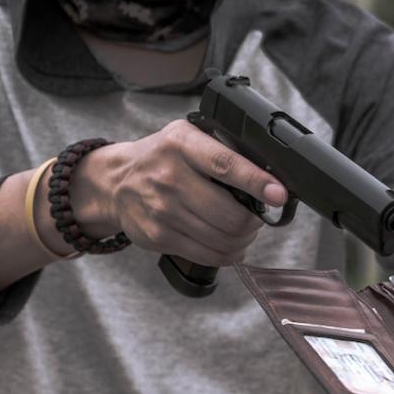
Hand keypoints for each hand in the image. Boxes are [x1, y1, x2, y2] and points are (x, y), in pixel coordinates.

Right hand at [69, 119, 287, 265]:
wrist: (114, 183)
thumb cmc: (162, 158)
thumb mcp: (186, 137)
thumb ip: (222, 149)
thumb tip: (269, 175)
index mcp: (182, 145)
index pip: (226, 166)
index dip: (257, 183)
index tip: (279, 194)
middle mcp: (169, 177)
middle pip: (230, 215)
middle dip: (254, 222)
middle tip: (257, 217)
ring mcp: (162, 211)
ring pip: (223, 240)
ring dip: (244, 239)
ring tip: (244, 231)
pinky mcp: (159, 236)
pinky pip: (209, 255)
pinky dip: (229, 254)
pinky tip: (231, 245)